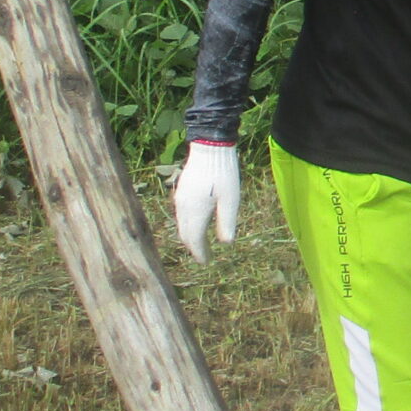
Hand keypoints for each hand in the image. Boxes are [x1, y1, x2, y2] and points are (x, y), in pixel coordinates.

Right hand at [173, 140, 241, 261]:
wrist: (210, 148)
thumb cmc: (224, 174)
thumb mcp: (231, 199)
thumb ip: (227, 222)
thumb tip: (226, 243)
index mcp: (196, 212)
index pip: (195, 240)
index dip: (200, 253)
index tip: (206, 262)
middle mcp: (184, 208)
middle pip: (185, 234)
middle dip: (194, 247)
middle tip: (203, 257)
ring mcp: (180, 199)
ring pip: (182, 225)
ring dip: (190, 236)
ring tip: (200, 244)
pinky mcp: (181, 191)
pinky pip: (181, 215)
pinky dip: (187, 225)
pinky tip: (196, 224)